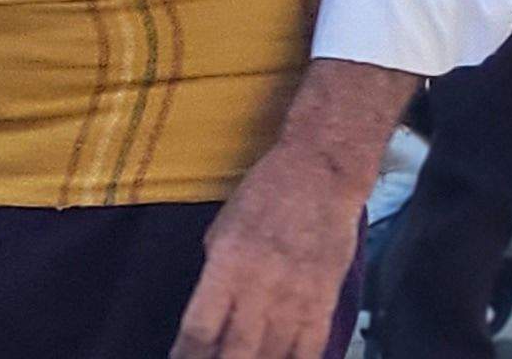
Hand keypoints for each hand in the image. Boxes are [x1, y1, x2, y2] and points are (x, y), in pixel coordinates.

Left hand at [174, 58, 411, 358]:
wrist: (323, 171)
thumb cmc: (266, 192)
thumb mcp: (223, 229)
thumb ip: (217, 275)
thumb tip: (211, 314)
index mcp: (227, 266)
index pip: (198, 330)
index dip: (186, 357)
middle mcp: (260, 287)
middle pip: (234, 353)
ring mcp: (295, 297)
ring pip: (272, 357)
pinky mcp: (325, 300)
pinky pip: (309, 349)